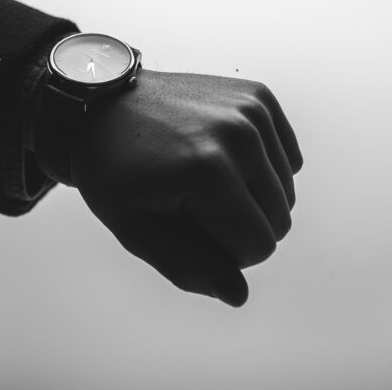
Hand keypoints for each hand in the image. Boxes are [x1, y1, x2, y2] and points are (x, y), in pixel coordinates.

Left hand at [70, 70, 302, 306]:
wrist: (101, 109)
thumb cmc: (114, 174)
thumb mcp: (136, 231)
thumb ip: (189, 268)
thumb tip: (239, 295)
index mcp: (209, 171)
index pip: (259, 247)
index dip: (224, 252)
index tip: (185, 228)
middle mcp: (239, 134)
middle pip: (280, 220)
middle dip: (241, 226)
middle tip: (191, 204)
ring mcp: (251, 110)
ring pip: (287, 191)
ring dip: (252, 196)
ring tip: (202, 177)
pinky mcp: (258, 96)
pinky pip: (289, 158)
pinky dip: (263, 167)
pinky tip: (223, 156)